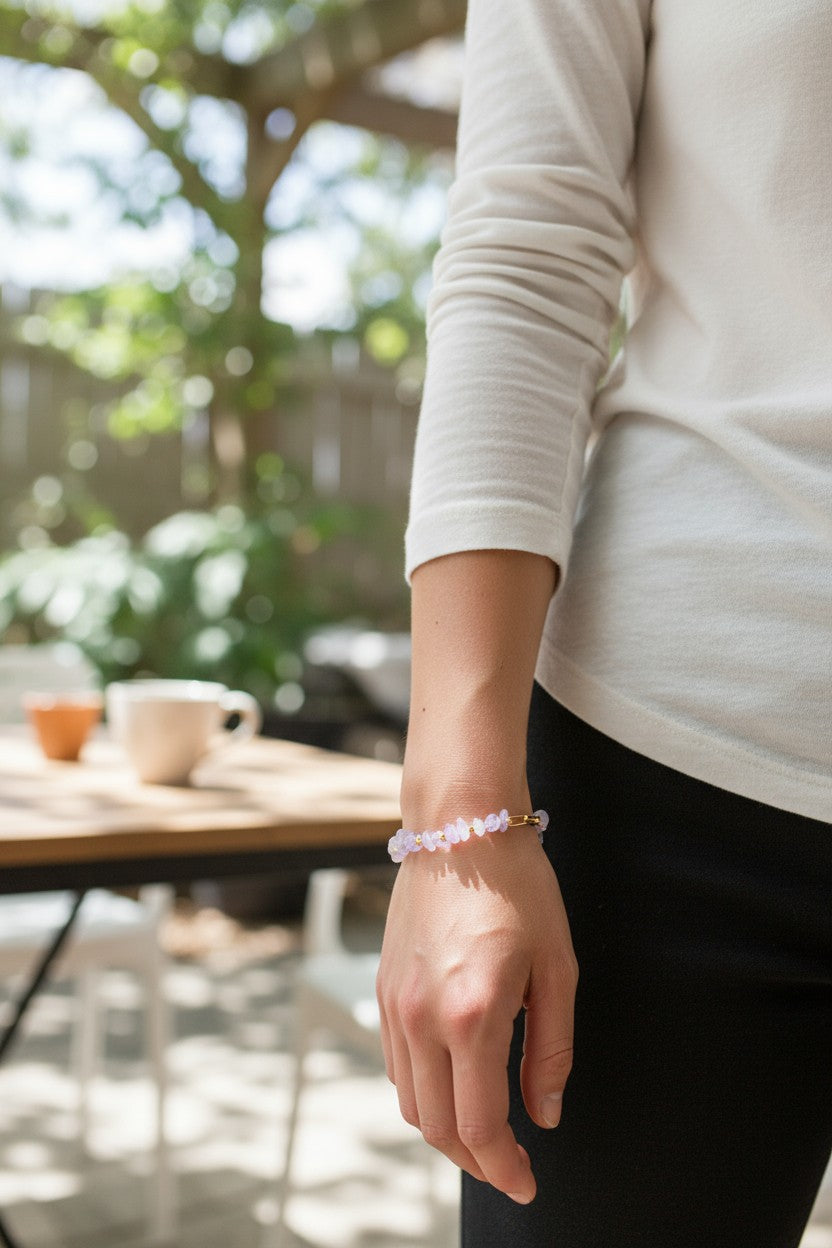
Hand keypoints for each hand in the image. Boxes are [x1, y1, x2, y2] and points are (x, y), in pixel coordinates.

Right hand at [376, 790, 577, 1203]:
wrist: (460, 827)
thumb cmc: (519, 888)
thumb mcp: (557, 968)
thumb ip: (550, 1050)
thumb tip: (546, 1113)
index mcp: (472, 1014)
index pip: (480, 1126)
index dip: (505, 1169)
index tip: (527, 1183)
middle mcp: (422, 1017)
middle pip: (438, 1127)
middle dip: (477, 1161)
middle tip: (512, 1166)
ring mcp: (395, 1004)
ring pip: (410, 1103)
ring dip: (447, 1132)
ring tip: (486, 1132)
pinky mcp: (383, 989)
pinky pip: (396, 1065)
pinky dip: (423, 1093)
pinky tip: (455, 1083)